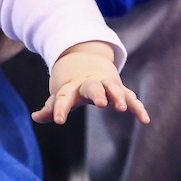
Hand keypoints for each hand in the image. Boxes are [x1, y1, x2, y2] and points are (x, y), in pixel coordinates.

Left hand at [32, 41, 149, 124]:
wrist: (86, 59)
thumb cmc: (71, 84)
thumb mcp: (59, 93)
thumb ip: (50, 108)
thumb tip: (35, 118)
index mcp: (71, 86)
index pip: (64, 97)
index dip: (60, 108)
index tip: (59, 120)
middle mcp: (89, 83)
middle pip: (92, 87)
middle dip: (97, 93)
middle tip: (101, 103)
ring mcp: (106, 84)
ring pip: (113, 87)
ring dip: (118, 96)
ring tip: (122, 108)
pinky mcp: (119, 88)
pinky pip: (130, 97)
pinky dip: (138, 107)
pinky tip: (145, 120)